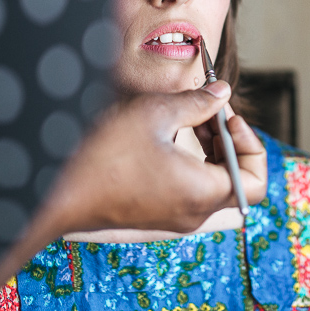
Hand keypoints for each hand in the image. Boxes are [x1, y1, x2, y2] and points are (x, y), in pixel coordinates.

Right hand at [0, 81, 265, 310]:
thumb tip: (223, 93)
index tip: (228, 117)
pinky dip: (191, 162)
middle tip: (210, 112)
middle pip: (238, 182)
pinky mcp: (155, 214)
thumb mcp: (154, 114)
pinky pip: (190, 189)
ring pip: (213, 184)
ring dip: (210, 151)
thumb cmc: (102, 155)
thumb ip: (197, 103)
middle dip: (231, 142)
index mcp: (203, 193)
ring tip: (189, 119)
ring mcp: (174, 217)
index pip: (257, 181)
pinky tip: (168, 135)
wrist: (52, 193)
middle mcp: (194, 213)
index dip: (251, 145)